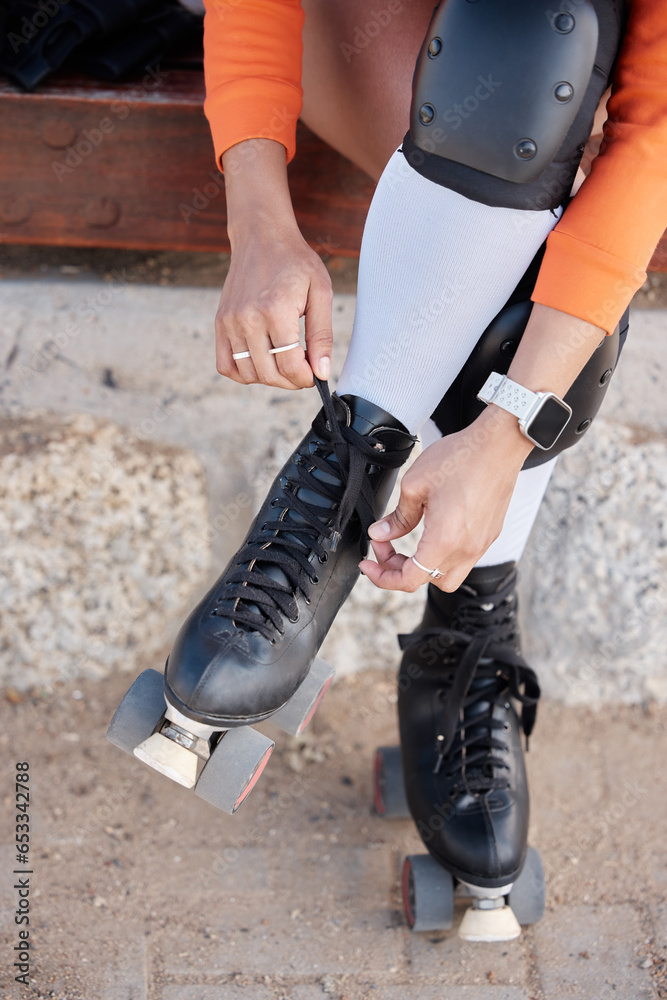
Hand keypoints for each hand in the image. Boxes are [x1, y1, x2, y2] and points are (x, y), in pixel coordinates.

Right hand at [215, 222, 332, 389]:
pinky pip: (226, 365)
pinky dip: (244, 373)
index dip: (306, 378)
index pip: (289, 365)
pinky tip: (261, 361)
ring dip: (270, 378)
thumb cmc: (295, 262)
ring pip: (248, 374)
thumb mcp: (320, 293)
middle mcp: (247, 318)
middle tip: (303, 369)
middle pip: (269, 374)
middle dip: (291, 381)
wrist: (261, 236)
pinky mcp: (220, 323)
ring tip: (284, 363)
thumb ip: (322, 335)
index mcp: (275, 310)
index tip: (314, 374)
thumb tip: (321, 371)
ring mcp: (229, 322)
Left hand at [359, 408, 532, 591]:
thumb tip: (380, 534)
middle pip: (426, 581)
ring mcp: (481, 544)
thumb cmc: (460, 458)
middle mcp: (466, 550)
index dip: (383, 577)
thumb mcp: (415, 485)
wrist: (499, 444)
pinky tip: (433, 533)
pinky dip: (443, 557)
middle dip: (399, 570)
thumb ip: (397, 517)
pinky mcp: (489, 535)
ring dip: (424, 568)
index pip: (408, 580)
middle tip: (385, 546)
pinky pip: (464, 560)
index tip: (369, 563)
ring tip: (409, 546)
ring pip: (447, 576)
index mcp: (444, 541)